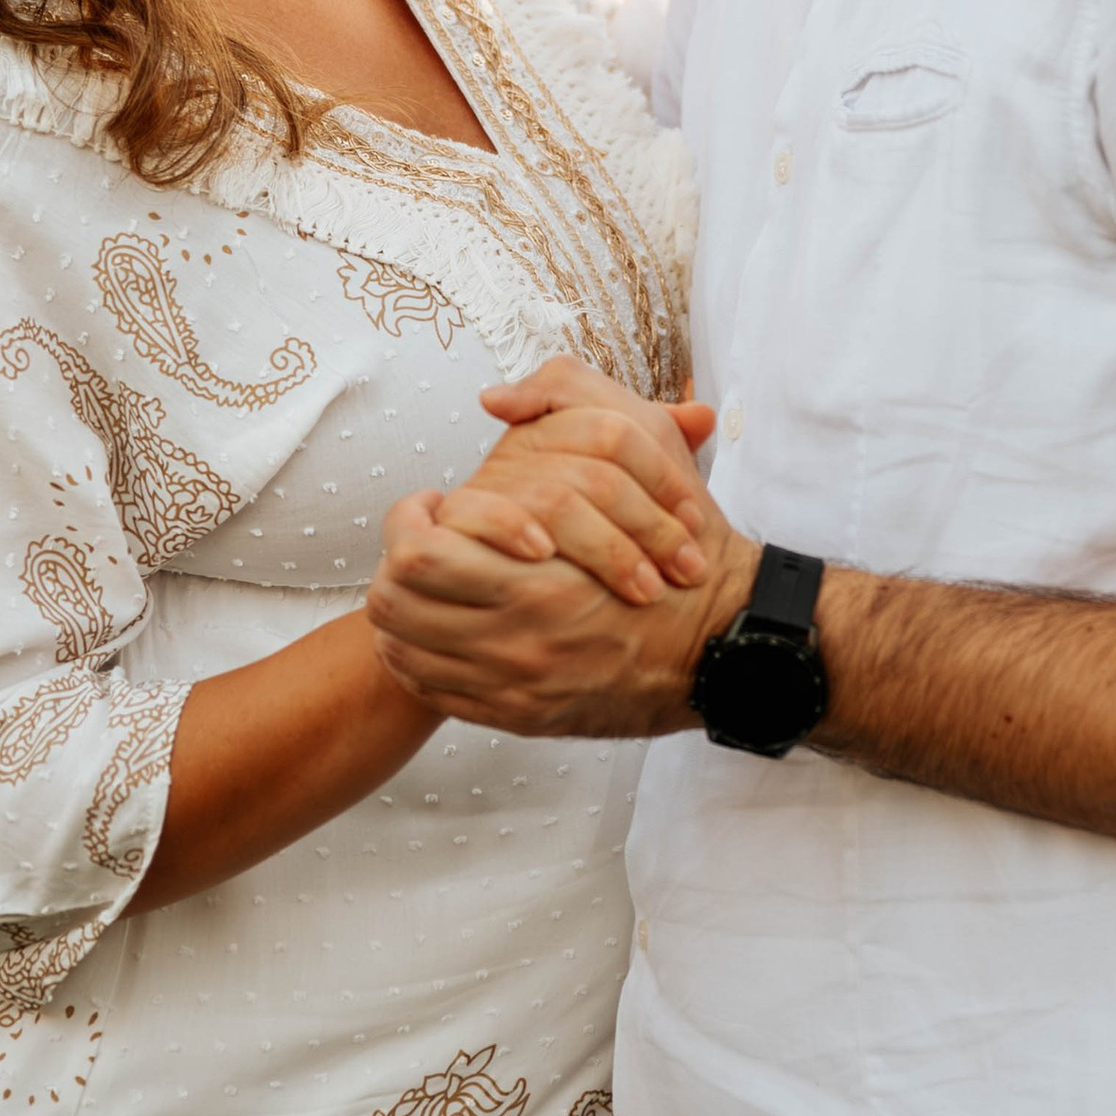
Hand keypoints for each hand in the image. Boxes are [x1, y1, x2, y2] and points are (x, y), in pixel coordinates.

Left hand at [368, 360, 754, 736]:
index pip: (413, 556)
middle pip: (393, 605)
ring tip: (427, 583)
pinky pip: (435, 691)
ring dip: (402, 611)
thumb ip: (567, 403)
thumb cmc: (681, 550)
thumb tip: (495, 398)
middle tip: (421, 542)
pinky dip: (422, 659)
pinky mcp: (520, 717)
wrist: (723, 645)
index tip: (434, 504)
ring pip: (403, 650)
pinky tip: (442, 630)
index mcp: (536, 579)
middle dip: (392, 564)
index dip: (408, 520)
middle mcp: (516, 641)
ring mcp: (515, 686)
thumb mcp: (640, 456)